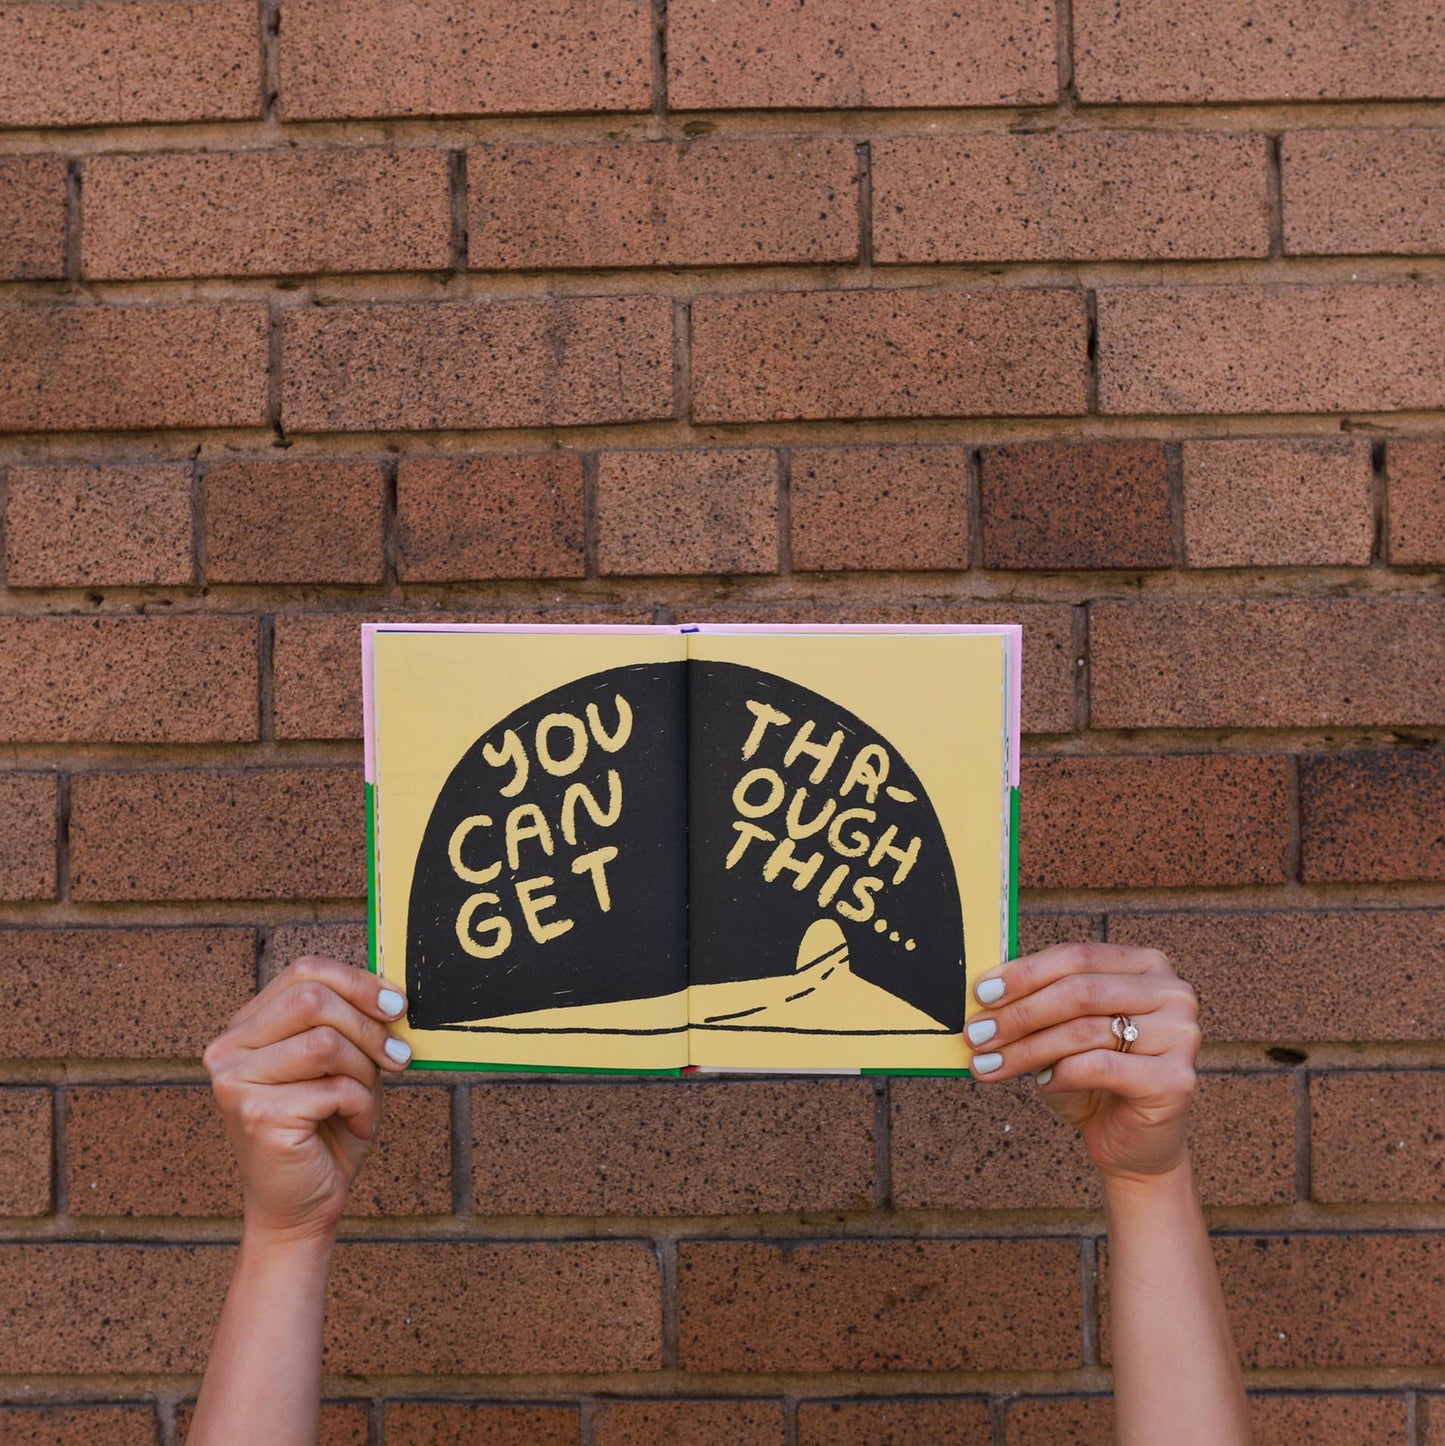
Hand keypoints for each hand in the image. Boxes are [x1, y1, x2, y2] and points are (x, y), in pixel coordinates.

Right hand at [203, 956, 411, 1243]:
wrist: (302, 1207)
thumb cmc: (326, 1130)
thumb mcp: (344, 1063)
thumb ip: (354, 1021)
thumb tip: (393, 988)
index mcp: (248, 1027)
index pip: (305, 971)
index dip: (359, 981)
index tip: (397, 1007)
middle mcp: (230, 1049)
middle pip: (313, 998)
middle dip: (368, 1026)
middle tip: (397, 1059)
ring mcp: (236, 1082)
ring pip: (327, 1041)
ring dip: (364, 1071)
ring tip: (364, 1100)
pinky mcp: (257, 1115)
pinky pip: (334, 1088)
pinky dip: (362, 1106)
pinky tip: (355, 1126)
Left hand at [966, 942, 1200, 1180]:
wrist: (1132, 1144)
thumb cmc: (1093, 1079)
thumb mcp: (1063, 1030)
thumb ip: (1038, 1000)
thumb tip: (986, 987)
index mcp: (1146, 966)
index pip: (1077, 956)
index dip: (1024, 973)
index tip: (981, 993)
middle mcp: (1172, 993)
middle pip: (1079, 991)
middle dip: (1019, 1013)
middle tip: (977, 1033)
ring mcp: (1180, 1035)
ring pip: (1084, 1029)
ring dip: (1026, 1048)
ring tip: (989, 1063)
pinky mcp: (1176, 1080)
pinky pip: (1100, 1066)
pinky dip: (1061, 1073)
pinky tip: (1042, 1083)